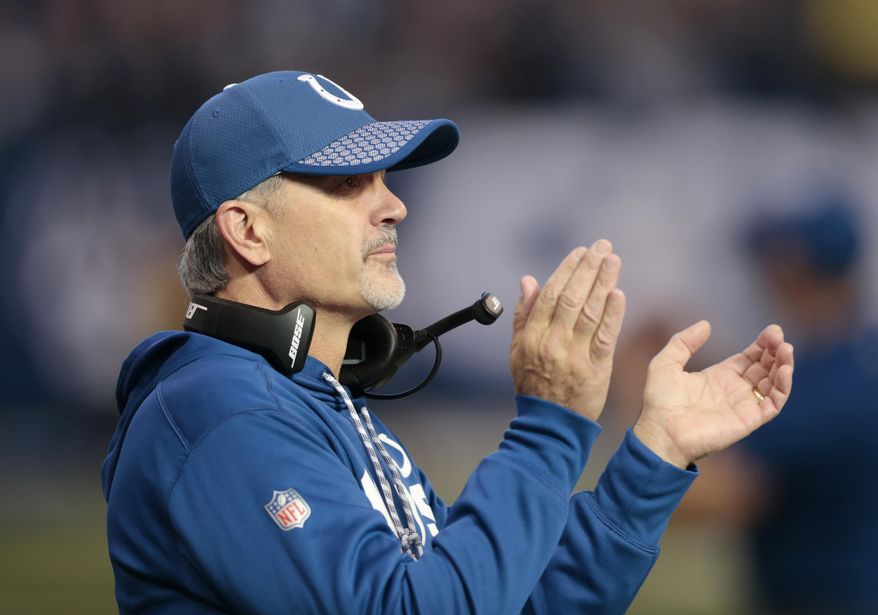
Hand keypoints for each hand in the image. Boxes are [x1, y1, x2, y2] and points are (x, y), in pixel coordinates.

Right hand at [510, 240, 625, 421]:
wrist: (549, 422)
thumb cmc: (533, 384)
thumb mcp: (518, 349)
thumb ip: (524, 314)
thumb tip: (528, 280)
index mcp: (532, 335)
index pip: (550, 294)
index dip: (566, 270)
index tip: (580, 252)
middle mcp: (552, 342)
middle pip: (571, 297)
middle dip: (588, 268)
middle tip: (602, 246)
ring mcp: (574, 355)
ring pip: (590, 311)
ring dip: (603, 282)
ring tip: (613, 260)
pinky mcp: (595, 368)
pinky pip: (605, 336)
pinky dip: (613, 314)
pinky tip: (618, 293)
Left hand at [633, 321, 793, 467]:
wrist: (662, 431)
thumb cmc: (660, 402)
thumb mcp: (666, 363)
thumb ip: (683, 342)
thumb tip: (706, 324)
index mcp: (718, 377)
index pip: (748, 358)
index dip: (762, 345)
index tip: (773, 330)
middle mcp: (734, 390)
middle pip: (764, 368)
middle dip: (775, 351)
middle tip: (780, 336)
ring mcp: (743, 405)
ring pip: (773, 383)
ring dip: (783, 365)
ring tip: (786, 349)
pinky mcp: (749, 420)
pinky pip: (773, 404)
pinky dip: (783, 387)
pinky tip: (783, 370)